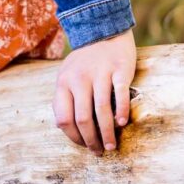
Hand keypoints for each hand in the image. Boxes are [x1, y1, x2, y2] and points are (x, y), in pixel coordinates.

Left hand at [52, 27, 135, 154]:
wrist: (103, 31)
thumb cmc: (84, 62)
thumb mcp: (66, 77)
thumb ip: (64, 99)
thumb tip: (61, 127)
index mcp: (63, 83)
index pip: (63, 118)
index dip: (73, 136)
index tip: (84, 145)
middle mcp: (79, 79)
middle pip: (83, 118)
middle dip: (91, 140)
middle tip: (99, 151)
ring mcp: (99, 74)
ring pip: (102, 110)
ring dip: (107, 133)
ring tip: (111, 146)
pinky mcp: (118, 70)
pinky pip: (119, 94)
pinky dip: (121, 111)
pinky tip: (122, 124)